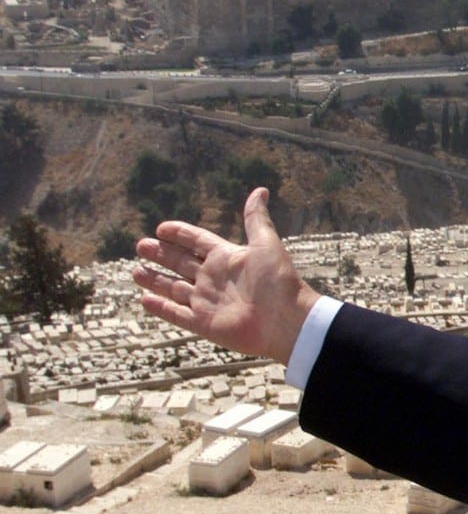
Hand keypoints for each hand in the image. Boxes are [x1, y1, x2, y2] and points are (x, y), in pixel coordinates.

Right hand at [132, 188, 318, 364]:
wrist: (285, 320)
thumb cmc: (277, 280)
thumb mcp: (265, 243)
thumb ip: (255, 218)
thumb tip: (261, 190)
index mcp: (227, 258)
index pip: (198, 242)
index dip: (180, 234)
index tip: (161, 228)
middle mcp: (215, 278)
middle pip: (181, 263)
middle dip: (161, 255)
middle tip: (140, 246)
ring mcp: (208, 302)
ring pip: (174, 289)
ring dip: (155, 280)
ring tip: (136, 272)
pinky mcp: (204, 324)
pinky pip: (177, 314)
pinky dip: (160, 308)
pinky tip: (144, 299)